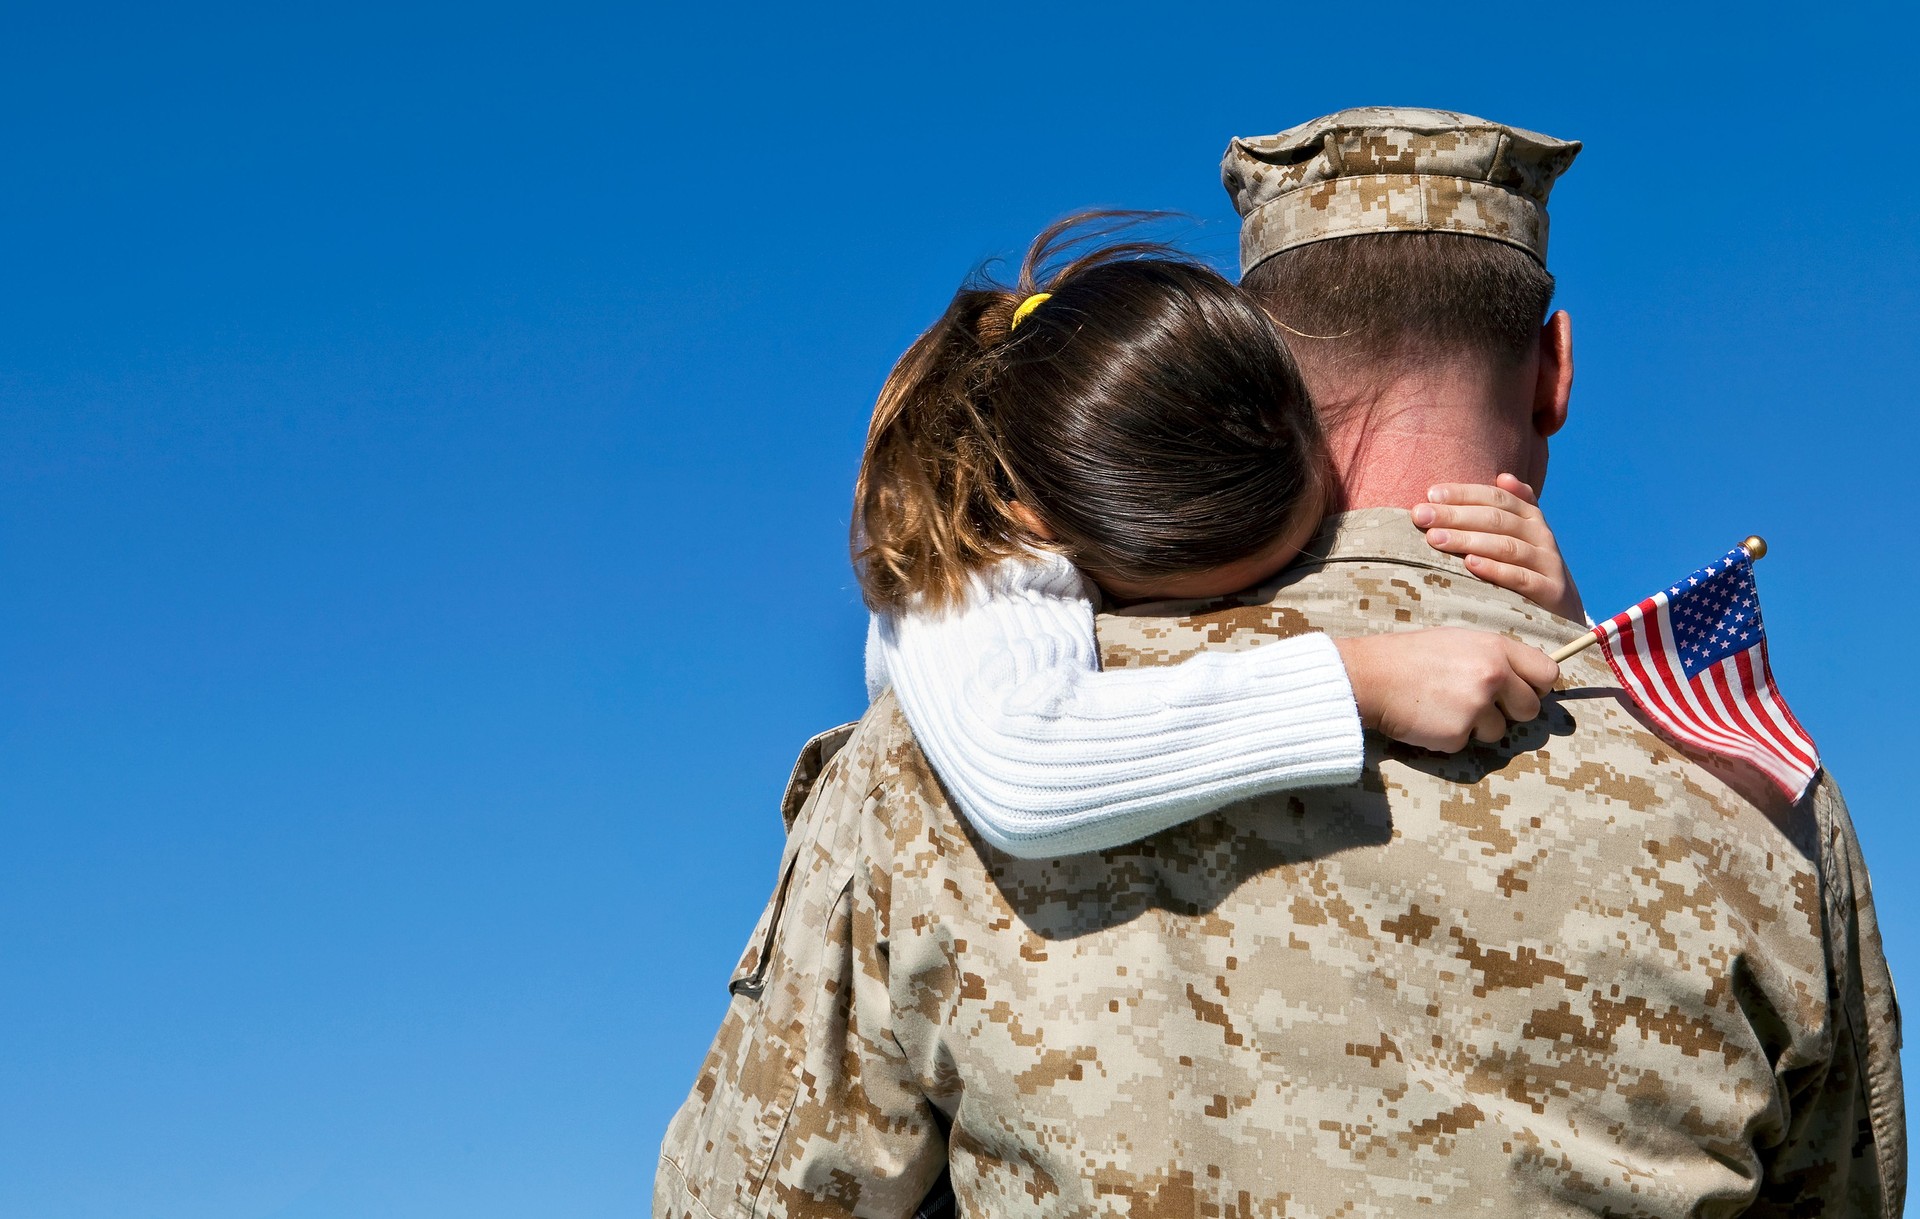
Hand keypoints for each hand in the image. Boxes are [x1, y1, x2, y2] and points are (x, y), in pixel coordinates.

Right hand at [1335, 629, 1559, 752]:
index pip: (1547, 673)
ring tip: (1446, 708)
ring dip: (1478, 727)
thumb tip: (1523, 678)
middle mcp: (1492, 675)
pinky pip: (1468, 743)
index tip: (1523, 691)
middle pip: (1530, 709)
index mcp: (1495, 648)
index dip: (1537, 687)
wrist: (1370, 676)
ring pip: (1500, 731)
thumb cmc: (1411, 657)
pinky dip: (1451, 737)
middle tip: (1480, 706)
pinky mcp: (1458, 733)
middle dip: (1510, 712)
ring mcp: (1476, 705)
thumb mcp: (1458, 641)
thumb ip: (1495, 657)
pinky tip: (1430, 719)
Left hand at [1412, 474, 1584, 620]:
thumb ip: (1507, 509)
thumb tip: (1503, 477)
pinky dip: (1495, 569)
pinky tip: (1470, 564)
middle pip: (1496, 519)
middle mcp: (1541, 535)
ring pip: (1506, 546)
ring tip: (1436, 539)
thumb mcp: (1519, 536)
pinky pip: (1521, 577)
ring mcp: (1548, 563)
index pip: (1495, 498)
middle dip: (1455, 515)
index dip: (1463, 493)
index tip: (1430, 494)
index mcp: (1530, 517)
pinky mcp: (1551, 591)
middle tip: (1421, 516)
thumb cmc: (1525, 568)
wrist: (1561, 609)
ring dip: (1469, 540)